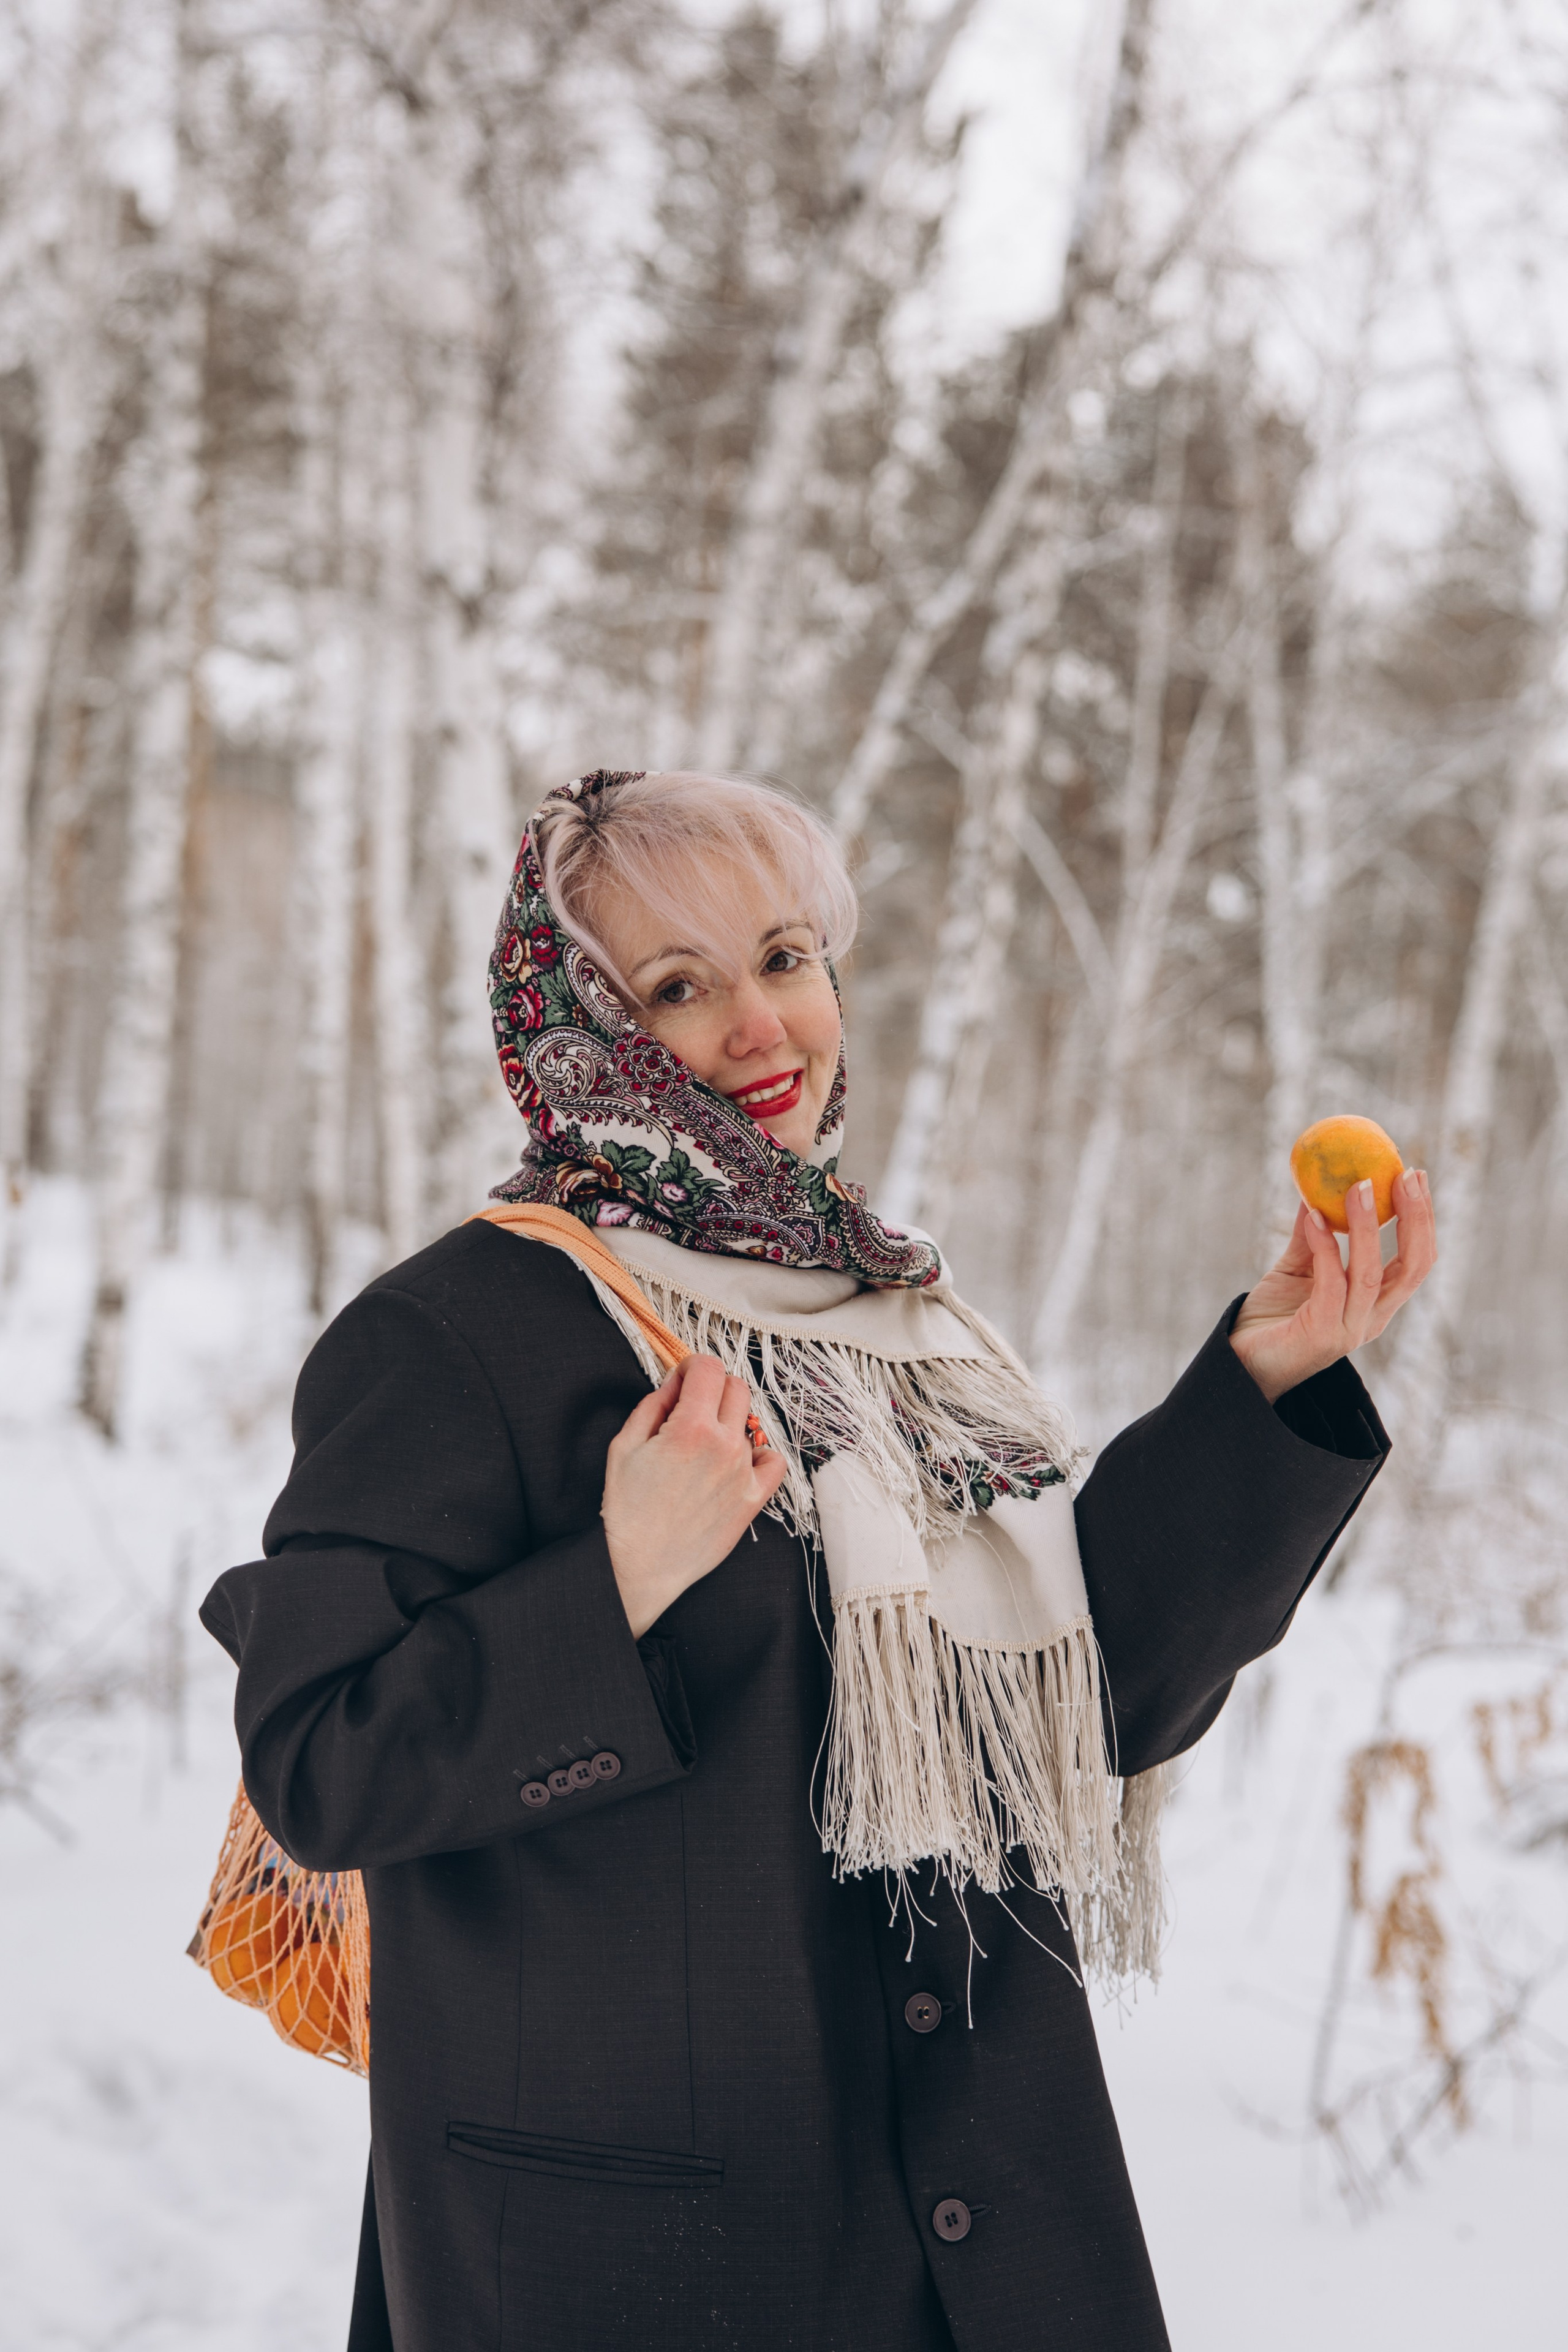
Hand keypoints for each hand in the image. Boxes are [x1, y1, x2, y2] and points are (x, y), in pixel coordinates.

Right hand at [601, 1355, 787, 1636]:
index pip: (708, 1368)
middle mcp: (724, 1446)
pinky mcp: (752, 1499)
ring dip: (730, 1420)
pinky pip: (774, 1461)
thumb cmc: (626, 1509)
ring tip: (704, 1441)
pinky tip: (737, 1459)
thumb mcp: (624, 1445)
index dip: (690, 1367)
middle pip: (735, 1387)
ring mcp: (743, 1473)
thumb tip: (676, 1383)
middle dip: (711, 1387)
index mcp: (690, 1428)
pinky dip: (760, 1453)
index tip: (680, 1381)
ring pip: (751, 1422)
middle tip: (690, 1407)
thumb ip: (654, 1404)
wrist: (639, 1565)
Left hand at [1229, 1167, 1437, 1404]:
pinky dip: (1325, 1248)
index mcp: (1375, 1303)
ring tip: (1357, 1185)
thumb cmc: (1272, 1316)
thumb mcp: (1298, 1267)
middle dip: (1415, 1219)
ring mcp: (1348, 1331)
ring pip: (1370, 1274)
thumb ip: (1316, 1235)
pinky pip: (1329, 1285)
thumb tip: (1319, 1185)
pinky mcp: (1320, 1335)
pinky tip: (1313, 1217)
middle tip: (1405, 1176)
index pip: (1415, 1261)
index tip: (1415, 1175)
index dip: (1421, 1218)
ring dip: (1367, 1226)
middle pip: (1412, 1269)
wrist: (1239, 1362)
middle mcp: (1371, 1319)